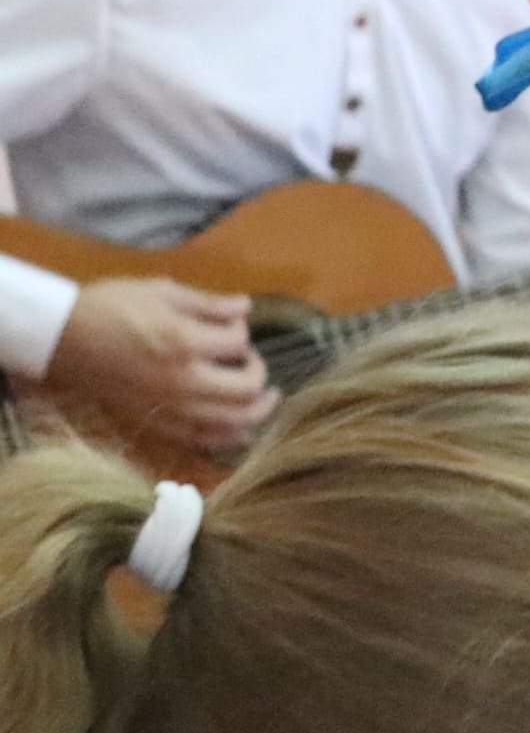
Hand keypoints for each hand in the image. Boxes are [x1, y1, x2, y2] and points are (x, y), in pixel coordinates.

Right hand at [45, 277, 272, 459]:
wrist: (61, 340)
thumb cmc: (108, 308)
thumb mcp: (159, 291)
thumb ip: (208, 303)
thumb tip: (245, 307)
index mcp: (185, 342)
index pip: (239, 342)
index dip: (242, 330)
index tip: (232, 324)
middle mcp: (183, 381)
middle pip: (248, 388)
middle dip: (259, 372)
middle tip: (252, 362)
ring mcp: (170, 408)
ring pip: (234, 422)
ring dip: (257, 410)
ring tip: (264, 398)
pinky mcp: (155, 424)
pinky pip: (204, 441)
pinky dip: (228, 435)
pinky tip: (238, 424)